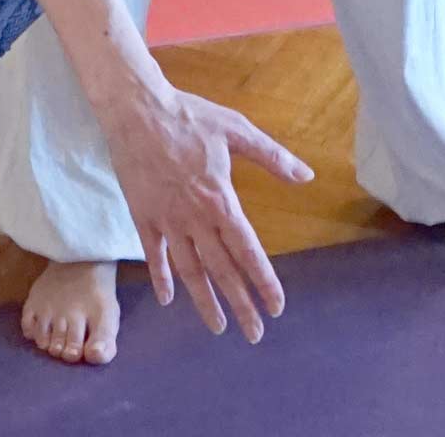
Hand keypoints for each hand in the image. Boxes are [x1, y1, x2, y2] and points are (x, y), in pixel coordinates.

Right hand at [101, 82, 312, 342]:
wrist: (137, 109)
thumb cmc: (190, 116)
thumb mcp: (236, 129)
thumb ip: (272, 156)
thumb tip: (307, 175)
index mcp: (220, 200)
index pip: (247, 250)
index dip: (263, 281)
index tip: (276, 306)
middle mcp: (195, 217)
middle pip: (221, 269)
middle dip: (240, 304)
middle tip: (255, 334)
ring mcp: (167, 219)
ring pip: (189, 269)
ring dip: (205, 300)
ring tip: (218, 326)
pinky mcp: (143, 215)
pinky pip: (154, 254)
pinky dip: (162, 277)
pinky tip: (169, 298)